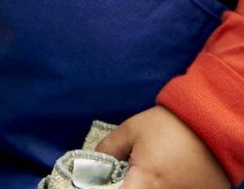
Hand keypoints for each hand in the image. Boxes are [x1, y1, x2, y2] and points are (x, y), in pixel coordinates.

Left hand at [97, 106, 229, 188]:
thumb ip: (109, 148)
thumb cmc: (169, 125)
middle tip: (132, 172)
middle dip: (130, 184)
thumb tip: (95, 163)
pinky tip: (168, 173)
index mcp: (145, 184)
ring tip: (153, 169)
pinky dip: (167, 186)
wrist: (210, 123)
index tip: (107, 180)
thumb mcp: (131, 129)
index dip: (108, 188)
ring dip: (147, 184)